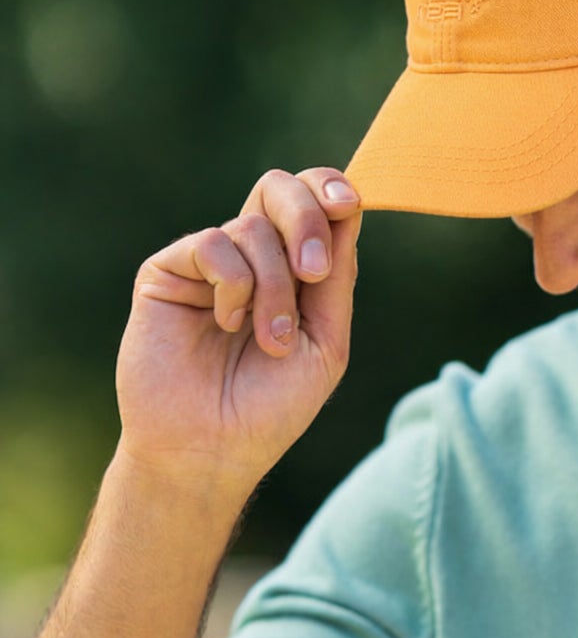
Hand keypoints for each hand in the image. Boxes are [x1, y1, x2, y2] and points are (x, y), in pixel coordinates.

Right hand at [115, 167, 360, 495]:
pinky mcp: (167, 272)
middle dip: (306, 220)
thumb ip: (336, 278)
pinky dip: (235, 287)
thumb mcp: (325, 342)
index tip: (349, 205)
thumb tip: (348, 207)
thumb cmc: (272, 406)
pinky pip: (212, 244)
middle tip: (312, 273)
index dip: (329, 188)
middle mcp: (250, 257)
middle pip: (279, 188)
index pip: (313, 201)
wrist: (213, 449)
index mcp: (292, 269)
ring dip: (274, 288)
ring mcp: (207, 263)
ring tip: (271, 341)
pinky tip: (227, 325)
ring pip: (253, 227)